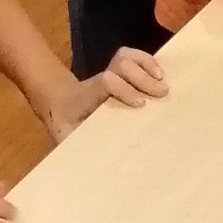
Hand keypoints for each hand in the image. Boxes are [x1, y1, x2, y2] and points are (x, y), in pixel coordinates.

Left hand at [42, 49, 169, 141]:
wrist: (59, 104)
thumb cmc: (67, 126)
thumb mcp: (67, 138)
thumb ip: (75, 146)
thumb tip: (84, 165)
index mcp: (87, 96)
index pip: (106, 82)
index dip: (123, 89)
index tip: (140, 105)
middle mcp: (100, 81)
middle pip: (120, 64)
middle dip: (141, 76)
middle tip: (161, 94)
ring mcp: (109, 73)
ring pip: (125, 57)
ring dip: (147, 65)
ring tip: (163, 82)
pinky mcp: (118, 71)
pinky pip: (131, 57)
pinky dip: (147, 61)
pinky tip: (160, 75)